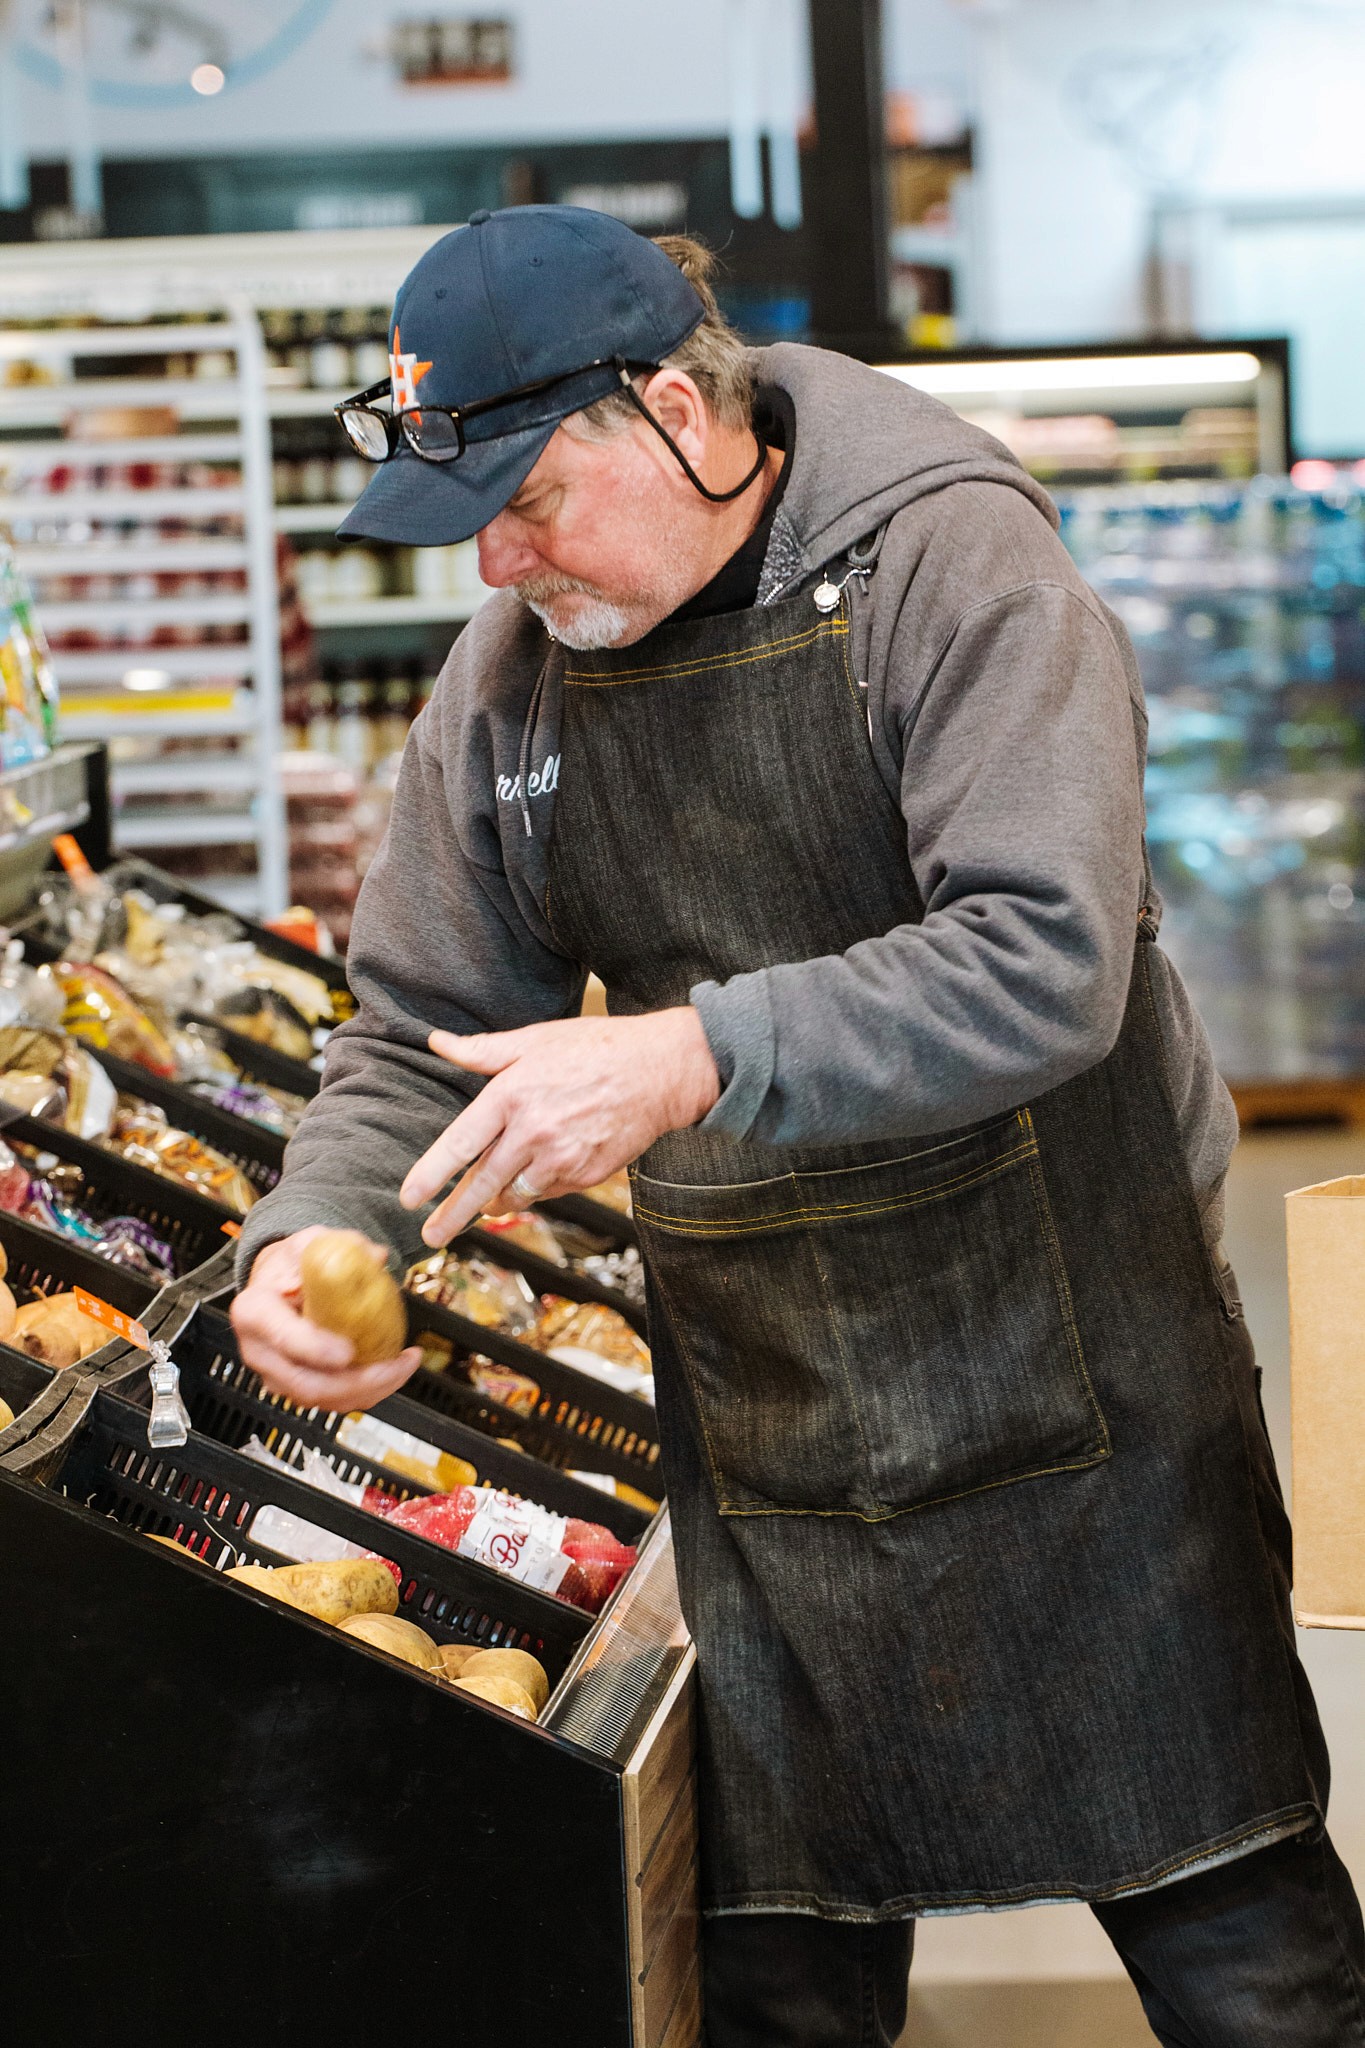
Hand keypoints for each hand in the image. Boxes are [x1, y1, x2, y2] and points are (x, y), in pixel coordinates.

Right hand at [231, 1224, 422, 1408]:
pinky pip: (332, 1401)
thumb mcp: (310, 1242)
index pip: (282, 1337)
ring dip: (370, 1390)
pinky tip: (392, 1372)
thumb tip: (377, 1256)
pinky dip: (367, 1393)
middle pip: (305, 1383)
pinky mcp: (296, 1387)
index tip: (347, 1352)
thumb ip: (342, 1245)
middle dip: (357, 1382)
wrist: (278, 1282)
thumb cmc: (290, 1265)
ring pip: (322, 1399)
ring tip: (404, 1365)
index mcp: (256, 1311)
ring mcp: (277, 1374)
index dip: (315, 1350)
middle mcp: (260, 1350)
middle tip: (395, 1364)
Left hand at [400, 1006, 719, 1246]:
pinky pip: (547, 1192)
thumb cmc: (597, 1048)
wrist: (661, 1072)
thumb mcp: (534, 1040)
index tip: (409, 1199)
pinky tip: (533, 1178)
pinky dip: (534, 1189)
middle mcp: (533, 1132)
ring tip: (481, 1208)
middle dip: (452, 1215)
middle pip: (481, 1185)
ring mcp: (561, 1158)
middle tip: (431, 1235)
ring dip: (495, 1202)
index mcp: (512, 1095)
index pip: (459, 1145)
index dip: (430, 1176)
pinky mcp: (585, 1174)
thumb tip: (437, 1041)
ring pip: (515, 1194)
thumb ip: (482, 1051)